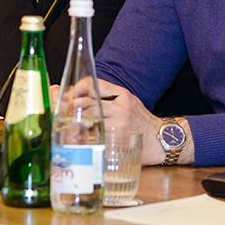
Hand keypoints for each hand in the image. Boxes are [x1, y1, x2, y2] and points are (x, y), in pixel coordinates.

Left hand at [55, 78, 173, 164]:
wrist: (163, 140)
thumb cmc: (142, 122)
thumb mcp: (128, 103)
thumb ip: (108, 99)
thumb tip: (78, 97)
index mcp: (122, 94)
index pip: (93, 84)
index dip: (77, 89)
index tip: (69, 95)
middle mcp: (121, 106)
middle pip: (87, 102)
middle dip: (71, 106)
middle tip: (61, 111)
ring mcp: (120, 123)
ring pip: (89, 118)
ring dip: (74, 121)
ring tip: (66, 124)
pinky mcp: (119, 139)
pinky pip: (95, 136)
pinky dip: (84, 136)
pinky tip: (77, 138)